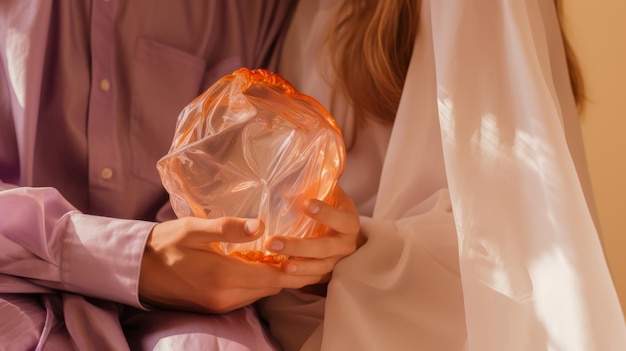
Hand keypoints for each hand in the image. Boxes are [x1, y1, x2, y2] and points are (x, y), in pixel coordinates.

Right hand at [138, 217, 322, 313]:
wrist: (136, 269)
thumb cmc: (165, 244)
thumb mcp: (194, 228)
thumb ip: (228, 228)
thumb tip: (261, 225)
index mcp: (222, 276)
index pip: (273, 276)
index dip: (293, 264)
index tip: (307, 249)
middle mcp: (224, 297)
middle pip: (271, 287)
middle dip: (289, 271)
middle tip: (303, 250)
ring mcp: (219, 306)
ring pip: (260, 294)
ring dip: (273, 277)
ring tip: (285, 254)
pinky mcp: (214, 308)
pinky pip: (246, 297)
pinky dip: (257, 283)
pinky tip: (258, 265)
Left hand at [263, 187, 361, 284]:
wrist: (349, 235)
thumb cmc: (334, 208)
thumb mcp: (331, 195)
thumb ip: (315, 187)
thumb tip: (285, 176)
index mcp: (349, 222)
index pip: (340, 218)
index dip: (325, 213)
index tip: (306, 205)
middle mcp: (346, 245)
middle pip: (324, 248)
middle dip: (299, 246)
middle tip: (272, 242)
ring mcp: (337, 262)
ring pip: (319, 268)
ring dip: (298, 268)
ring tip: (279, 265)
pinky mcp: (327, 275)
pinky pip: (313, 280)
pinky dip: (298, 279)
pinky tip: (279, 276)